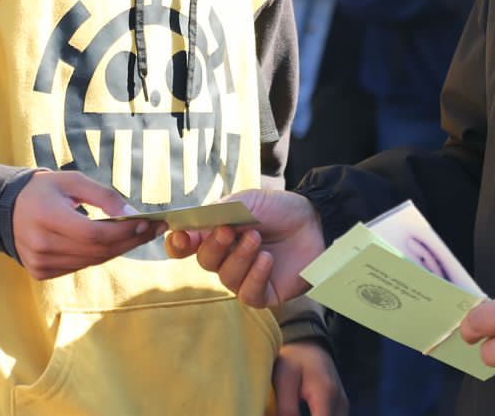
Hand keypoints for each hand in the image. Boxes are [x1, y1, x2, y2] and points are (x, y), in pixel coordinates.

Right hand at [9, 171, 160, 279]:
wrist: (6, 209)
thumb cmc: (45, 191)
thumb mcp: (72, 180)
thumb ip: (103, 196)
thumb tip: (132, 214)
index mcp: (46, 216)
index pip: (93, 233)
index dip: (123, 231)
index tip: (148, 222)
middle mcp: (41, 244)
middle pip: (96, 250)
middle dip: (130, 240)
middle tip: (154, 229)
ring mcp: (40, 262)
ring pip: (92, 261)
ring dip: (119, 249)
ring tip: (139, 234)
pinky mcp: (41, 273)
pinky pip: (80, 266)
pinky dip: (100, 255)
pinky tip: (113, 243)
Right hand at [164, 188, 324, 307]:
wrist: (316, 221)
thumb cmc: (281, 209)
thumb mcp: (247, 201)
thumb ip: (217, 212)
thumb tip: (184, 227)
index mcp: (218, 234)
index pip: (186, 246)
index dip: (178, 244)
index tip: (181, 237)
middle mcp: (227, 258)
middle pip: (204, 261)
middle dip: (215, 246)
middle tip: (230, 231)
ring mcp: (245, 277)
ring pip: (226, 278)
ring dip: (240, 258)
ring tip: (257, 240)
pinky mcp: (264, 293)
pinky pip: (248, 294)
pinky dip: (254, 277)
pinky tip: (266, 260)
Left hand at [272, 340, 347, 415]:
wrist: (309, 344)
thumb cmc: (294, 358)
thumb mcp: (283, 379)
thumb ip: (286, 409)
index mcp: (326, 394)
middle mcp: (340, 401)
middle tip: (291, 413)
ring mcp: (343, 404)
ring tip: (295, 411)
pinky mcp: (340, 406)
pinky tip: (304, 412)